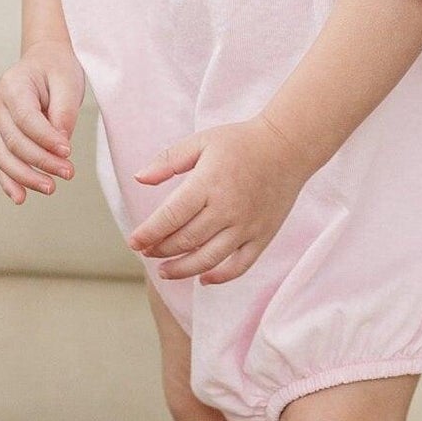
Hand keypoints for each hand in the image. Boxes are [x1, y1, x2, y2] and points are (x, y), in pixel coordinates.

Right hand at [0, 40, 84, 203]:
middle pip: (15, 141)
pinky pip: (1, 162)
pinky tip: (21, 198)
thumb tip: (61, 146)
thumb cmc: (58, 69)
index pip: (26, 119)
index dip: (46, 139)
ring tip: (51, 189)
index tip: (68, 152)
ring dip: (26, 177)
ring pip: (4, 156)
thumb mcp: (68, 81)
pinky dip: (9, 182)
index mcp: (12, 86)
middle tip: (69, 173)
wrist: (44, 61)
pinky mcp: (1, 137)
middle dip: (41, 161)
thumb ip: (64, 111)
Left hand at [126, 113, 317, 284]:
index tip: (133, 242)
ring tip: (165, 271)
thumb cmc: (240, 142)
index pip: (171, 216)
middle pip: (186, 240)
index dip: (148, 233)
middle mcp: (227, 209)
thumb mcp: (201, 142)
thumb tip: (139, 178)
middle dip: (161, 250)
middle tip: (147, 252)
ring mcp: (246, 226)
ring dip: (182, 269)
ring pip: (208, 259)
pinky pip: (239, 265)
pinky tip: (203, 279)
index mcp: (208, 184)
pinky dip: (220, 276)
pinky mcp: (262, 236)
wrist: (288, 147)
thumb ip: (168, 160)